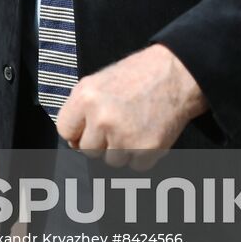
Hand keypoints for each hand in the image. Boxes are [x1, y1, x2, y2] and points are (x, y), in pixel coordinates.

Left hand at [54, 44, 207, 168]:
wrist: (175, 75)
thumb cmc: (135, 77)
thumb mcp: (97, 82)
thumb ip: (79, 109)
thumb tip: (73, 141)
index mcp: (85, 98)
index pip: (65, 131)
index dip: (77, 131)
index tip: (88, 128)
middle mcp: (102, 119)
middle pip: (88, 151)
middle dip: (101, 142)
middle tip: (117, 125)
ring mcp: (125, 136)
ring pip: (111, 161)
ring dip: (122, 150)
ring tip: (133, 127)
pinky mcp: (147, 149)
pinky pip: (136, 166)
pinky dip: (142, 156)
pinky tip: (147, 133)